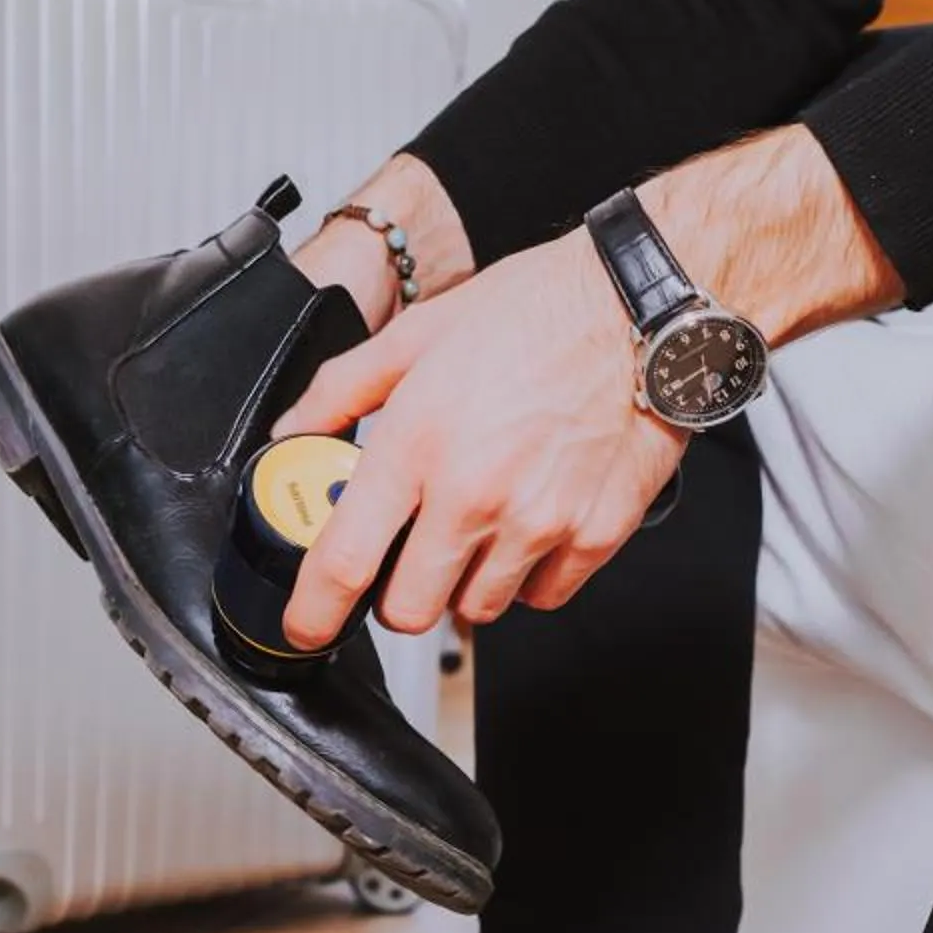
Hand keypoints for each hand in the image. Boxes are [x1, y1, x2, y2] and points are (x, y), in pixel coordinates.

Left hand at [275, 228, 682, 644]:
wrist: (638, 309)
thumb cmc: (536, 312)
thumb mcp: (419, 334)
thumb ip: (342, 390)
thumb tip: (295, 431)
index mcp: (418, 443)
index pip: (345, 560)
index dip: (313, 611)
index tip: (306, 623)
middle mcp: (475, 493)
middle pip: (408, 610)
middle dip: (395, 595)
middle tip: (405, 557)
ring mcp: (538, 522)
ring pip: (477, 610)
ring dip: (464, 584)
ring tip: (477, 526)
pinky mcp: (593, 535)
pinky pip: (543, 595)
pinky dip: (528, 577)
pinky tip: (527, 526)